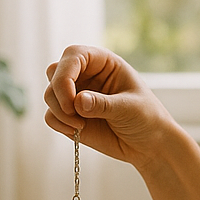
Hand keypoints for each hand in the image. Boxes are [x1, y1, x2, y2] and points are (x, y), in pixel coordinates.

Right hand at [43, 45, 178, 170]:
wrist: (149, 144)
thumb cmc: (147, 118)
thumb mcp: (130, 108)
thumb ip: (103, 104)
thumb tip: (78, 101)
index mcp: (102, 62)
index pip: (73, 55)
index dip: (66, 74)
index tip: (72, 100)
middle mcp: (85, 75)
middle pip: (54, 72)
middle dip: (58, 93)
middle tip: (74, 114)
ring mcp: (76, 96)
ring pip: (49, 94)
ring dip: (59, 111)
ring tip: (80, 126)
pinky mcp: (71, 116)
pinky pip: (51, 115)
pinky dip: (58, 123)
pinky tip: (77, 131)